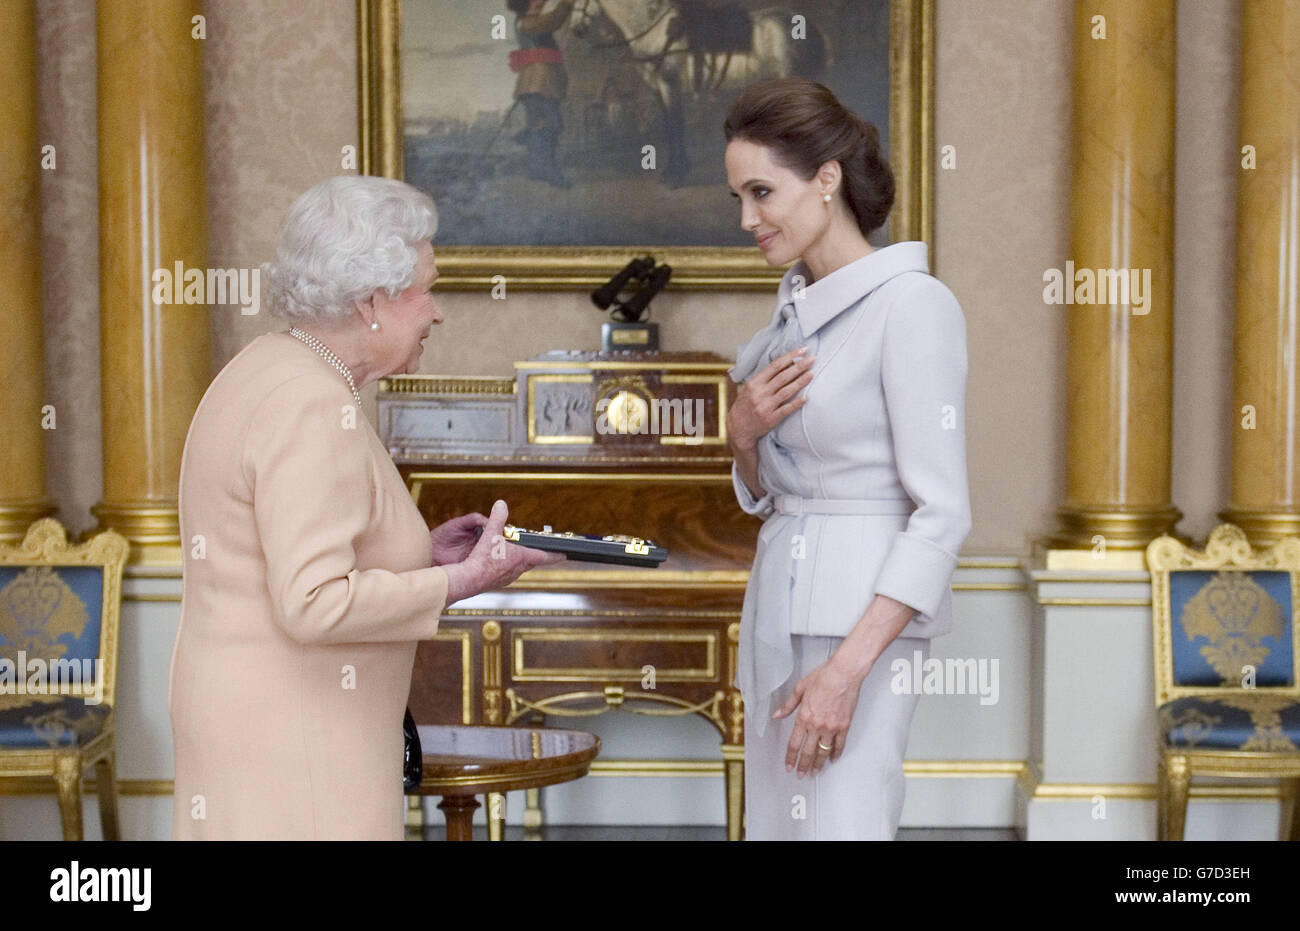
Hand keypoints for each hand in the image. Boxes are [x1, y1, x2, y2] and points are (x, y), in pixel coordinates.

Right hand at [440, 500, 563, 604]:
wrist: (468, 579)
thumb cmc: (482, 559)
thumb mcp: (491, 533)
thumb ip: (497, 518)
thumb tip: (502, 504)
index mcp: (521, 558)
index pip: (545, 556)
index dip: (555, 554)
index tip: (564, 554)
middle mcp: (518, 569)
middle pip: (532, 562)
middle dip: (537, 556)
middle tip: (541, 552)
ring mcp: (508, 577)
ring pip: (519, 568)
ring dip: (521, 561)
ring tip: (517, 554)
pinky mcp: (497, 582)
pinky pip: (507, 573)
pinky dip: (507, 567)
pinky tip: (499, 563)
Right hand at [727, 347, 814, 449]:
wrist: (738, 427)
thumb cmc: (746, 404)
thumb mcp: (751, 387)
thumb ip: (766, 377)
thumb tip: (788, 364)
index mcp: (755, 382)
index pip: (775, 366)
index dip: (790, 357)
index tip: (803, 351)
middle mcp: (759, 393)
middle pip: (783, 377)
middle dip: (799, 366)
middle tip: (812, 359)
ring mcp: (765, 406)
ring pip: (786, 392)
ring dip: (800, 382)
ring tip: (812, 374)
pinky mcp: (770, 419)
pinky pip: (786, 410)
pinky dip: (796, 404)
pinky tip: (806, 398)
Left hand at [772, 657, 865, 778]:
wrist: (843, 674)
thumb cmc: (823, 677)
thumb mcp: (800, 688)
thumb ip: (788, 705)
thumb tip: (777, 715)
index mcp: (804, 717)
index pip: (794, 744)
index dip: (790, 757)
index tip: (789, 766)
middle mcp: (816, 726)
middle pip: (807, 752)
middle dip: (803, 766)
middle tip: (801, 775)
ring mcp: (831, 728)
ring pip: (823, 752)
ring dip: (818, 764)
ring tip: (815, 772)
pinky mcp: (844, 726)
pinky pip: (839, 745)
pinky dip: (836, 754)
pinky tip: (833, 759)